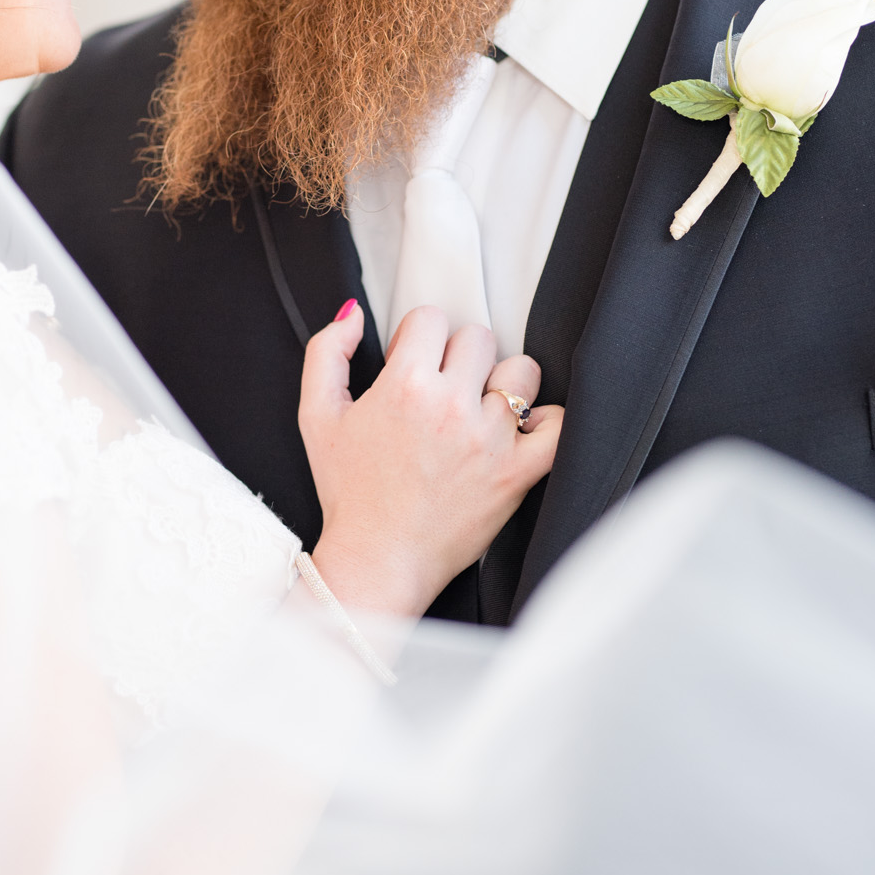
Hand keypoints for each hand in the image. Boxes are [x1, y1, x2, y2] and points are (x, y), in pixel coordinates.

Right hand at [298, 300, 562, 617]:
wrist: (378, 560)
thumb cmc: (348, 492)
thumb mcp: (316, 416)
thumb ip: (326, 353)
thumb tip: (354, 313)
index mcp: (403, 385)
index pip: (432, 318)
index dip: (418, 339)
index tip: (412, 367)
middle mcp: (450, 405)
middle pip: (478, 337)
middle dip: (458, 358)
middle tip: (441, 392)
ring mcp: (489, 439)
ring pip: (521, 372)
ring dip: (502, 384)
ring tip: (479, 412)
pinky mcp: (516, 473)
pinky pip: (558, 426)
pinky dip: (546, 423)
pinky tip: (521, 431)